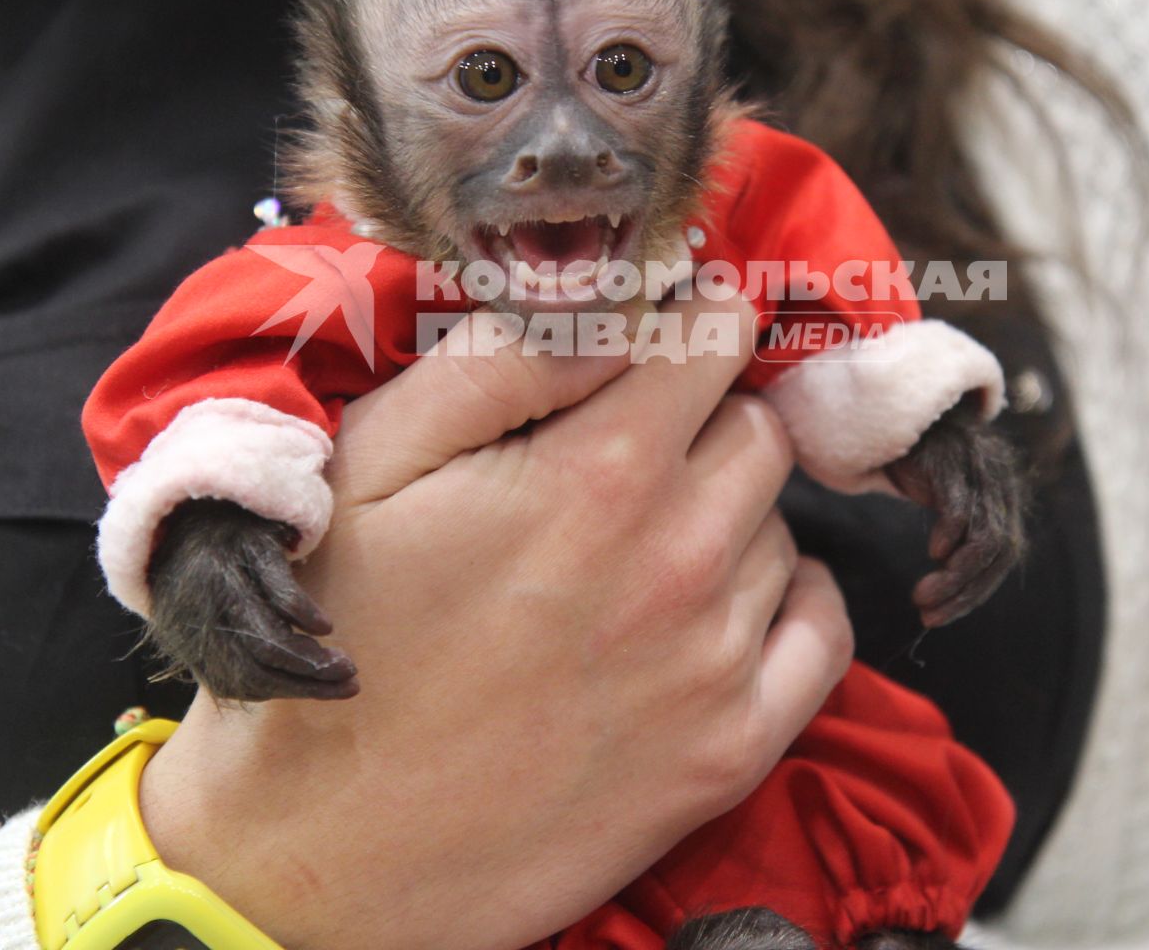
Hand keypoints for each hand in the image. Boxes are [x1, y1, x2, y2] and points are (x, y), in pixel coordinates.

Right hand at [138, 297, 854, 949]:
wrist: (326, 849)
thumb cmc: (341, 636)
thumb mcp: (374, 463)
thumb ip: (500, 360)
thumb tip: (607, 299)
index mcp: (598, 474)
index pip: (716, 332)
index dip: (684, 316)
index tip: (651, 335)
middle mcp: (682, 560)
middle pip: (759, 424)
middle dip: (701, 417)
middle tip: (619, 454)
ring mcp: (716, 662)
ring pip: (781, 523)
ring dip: (727, 513)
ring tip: (628, 551)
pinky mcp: (732, 751)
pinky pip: (822, 628)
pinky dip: (784, 598)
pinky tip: (708, 606)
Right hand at [884, 405, 1023, 626]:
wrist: (901, 411)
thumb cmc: (921, 462)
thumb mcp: (947, 498)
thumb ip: (962, 532)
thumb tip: (957, 585)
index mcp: (1003, 498)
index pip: (1004, 557)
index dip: (976, 592)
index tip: (940, 615)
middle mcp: (1001, 484)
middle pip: (999, 552)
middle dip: (965, 592)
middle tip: (929, 614)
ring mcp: (981, 469)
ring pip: (985, 538)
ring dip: (954, 577)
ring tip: (921, 596)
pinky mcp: (955, 459)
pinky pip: (962, 508)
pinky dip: (950, 537)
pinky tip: (932, 552)